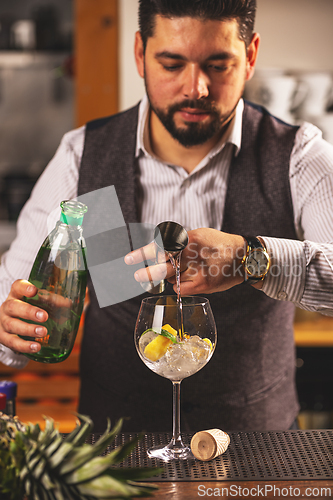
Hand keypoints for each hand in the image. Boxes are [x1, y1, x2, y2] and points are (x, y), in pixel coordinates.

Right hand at [0, 280, 47, 354]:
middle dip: (29, 312)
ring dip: (28, 329)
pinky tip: (36, 346)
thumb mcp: (40, 303)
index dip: (24, 288)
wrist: (13, 326)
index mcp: (17, 295)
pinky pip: (12, 342)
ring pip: (12, 325)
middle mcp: (7, 307)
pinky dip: (24, 345)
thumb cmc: (30, 310)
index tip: (34, 290)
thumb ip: (54, 302)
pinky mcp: (3, 337)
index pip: (17, 287)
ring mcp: (3, 322)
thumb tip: (68, 304)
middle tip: (44, 316)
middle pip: (13, 306)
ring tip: (43, 332)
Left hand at [125, 228, 245, 294]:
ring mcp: (198, 270)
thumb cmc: (217, 244)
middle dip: (148, 273)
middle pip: (163, 266)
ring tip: (175, 272)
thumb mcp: (198, 235)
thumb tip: (157, 250)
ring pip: (171, 277)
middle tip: (138, 276)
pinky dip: (178, 284)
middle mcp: (193, 254)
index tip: (128, 259)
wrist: (243, 257)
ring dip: (168, 276)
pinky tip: (184, 279)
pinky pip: (181, 287)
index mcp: (190, 238)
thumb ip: (179, 241)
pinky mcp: (203, 284)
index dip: (143, 253)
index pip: (162, 245)